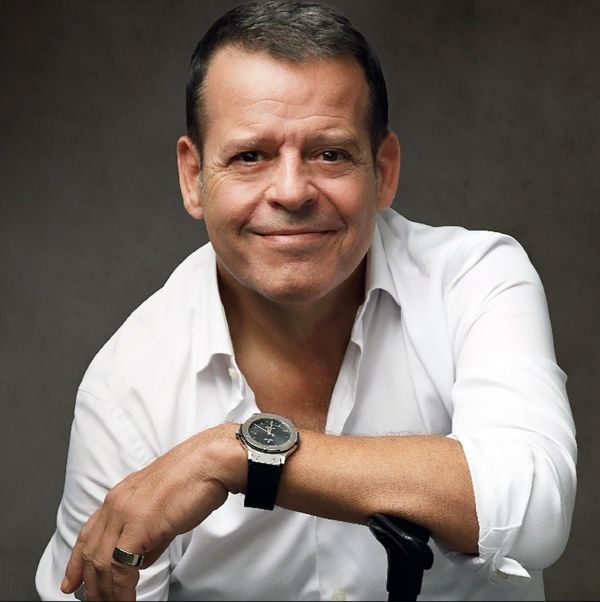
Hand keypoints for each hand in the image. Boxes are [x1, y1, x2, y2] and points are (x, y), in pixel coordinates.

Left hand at [61, 422, 243, 600]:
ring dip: (106, 592)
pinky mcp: (138, 526)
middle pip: (91, 552)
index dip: (77, 561)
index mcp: (121, 495)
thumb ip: (150, 537)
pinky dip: (121, 590)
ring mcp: (125, 513)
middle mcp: (117, 502)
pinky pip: (121, 567)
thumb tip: (143, 559)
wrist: (209, 464)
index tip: (73, 582)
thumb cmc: (195, 479)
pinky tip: (127, 600)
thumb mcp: (165, 509)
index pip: (89, 533)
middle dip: (91, 584)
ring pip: (102, 563)